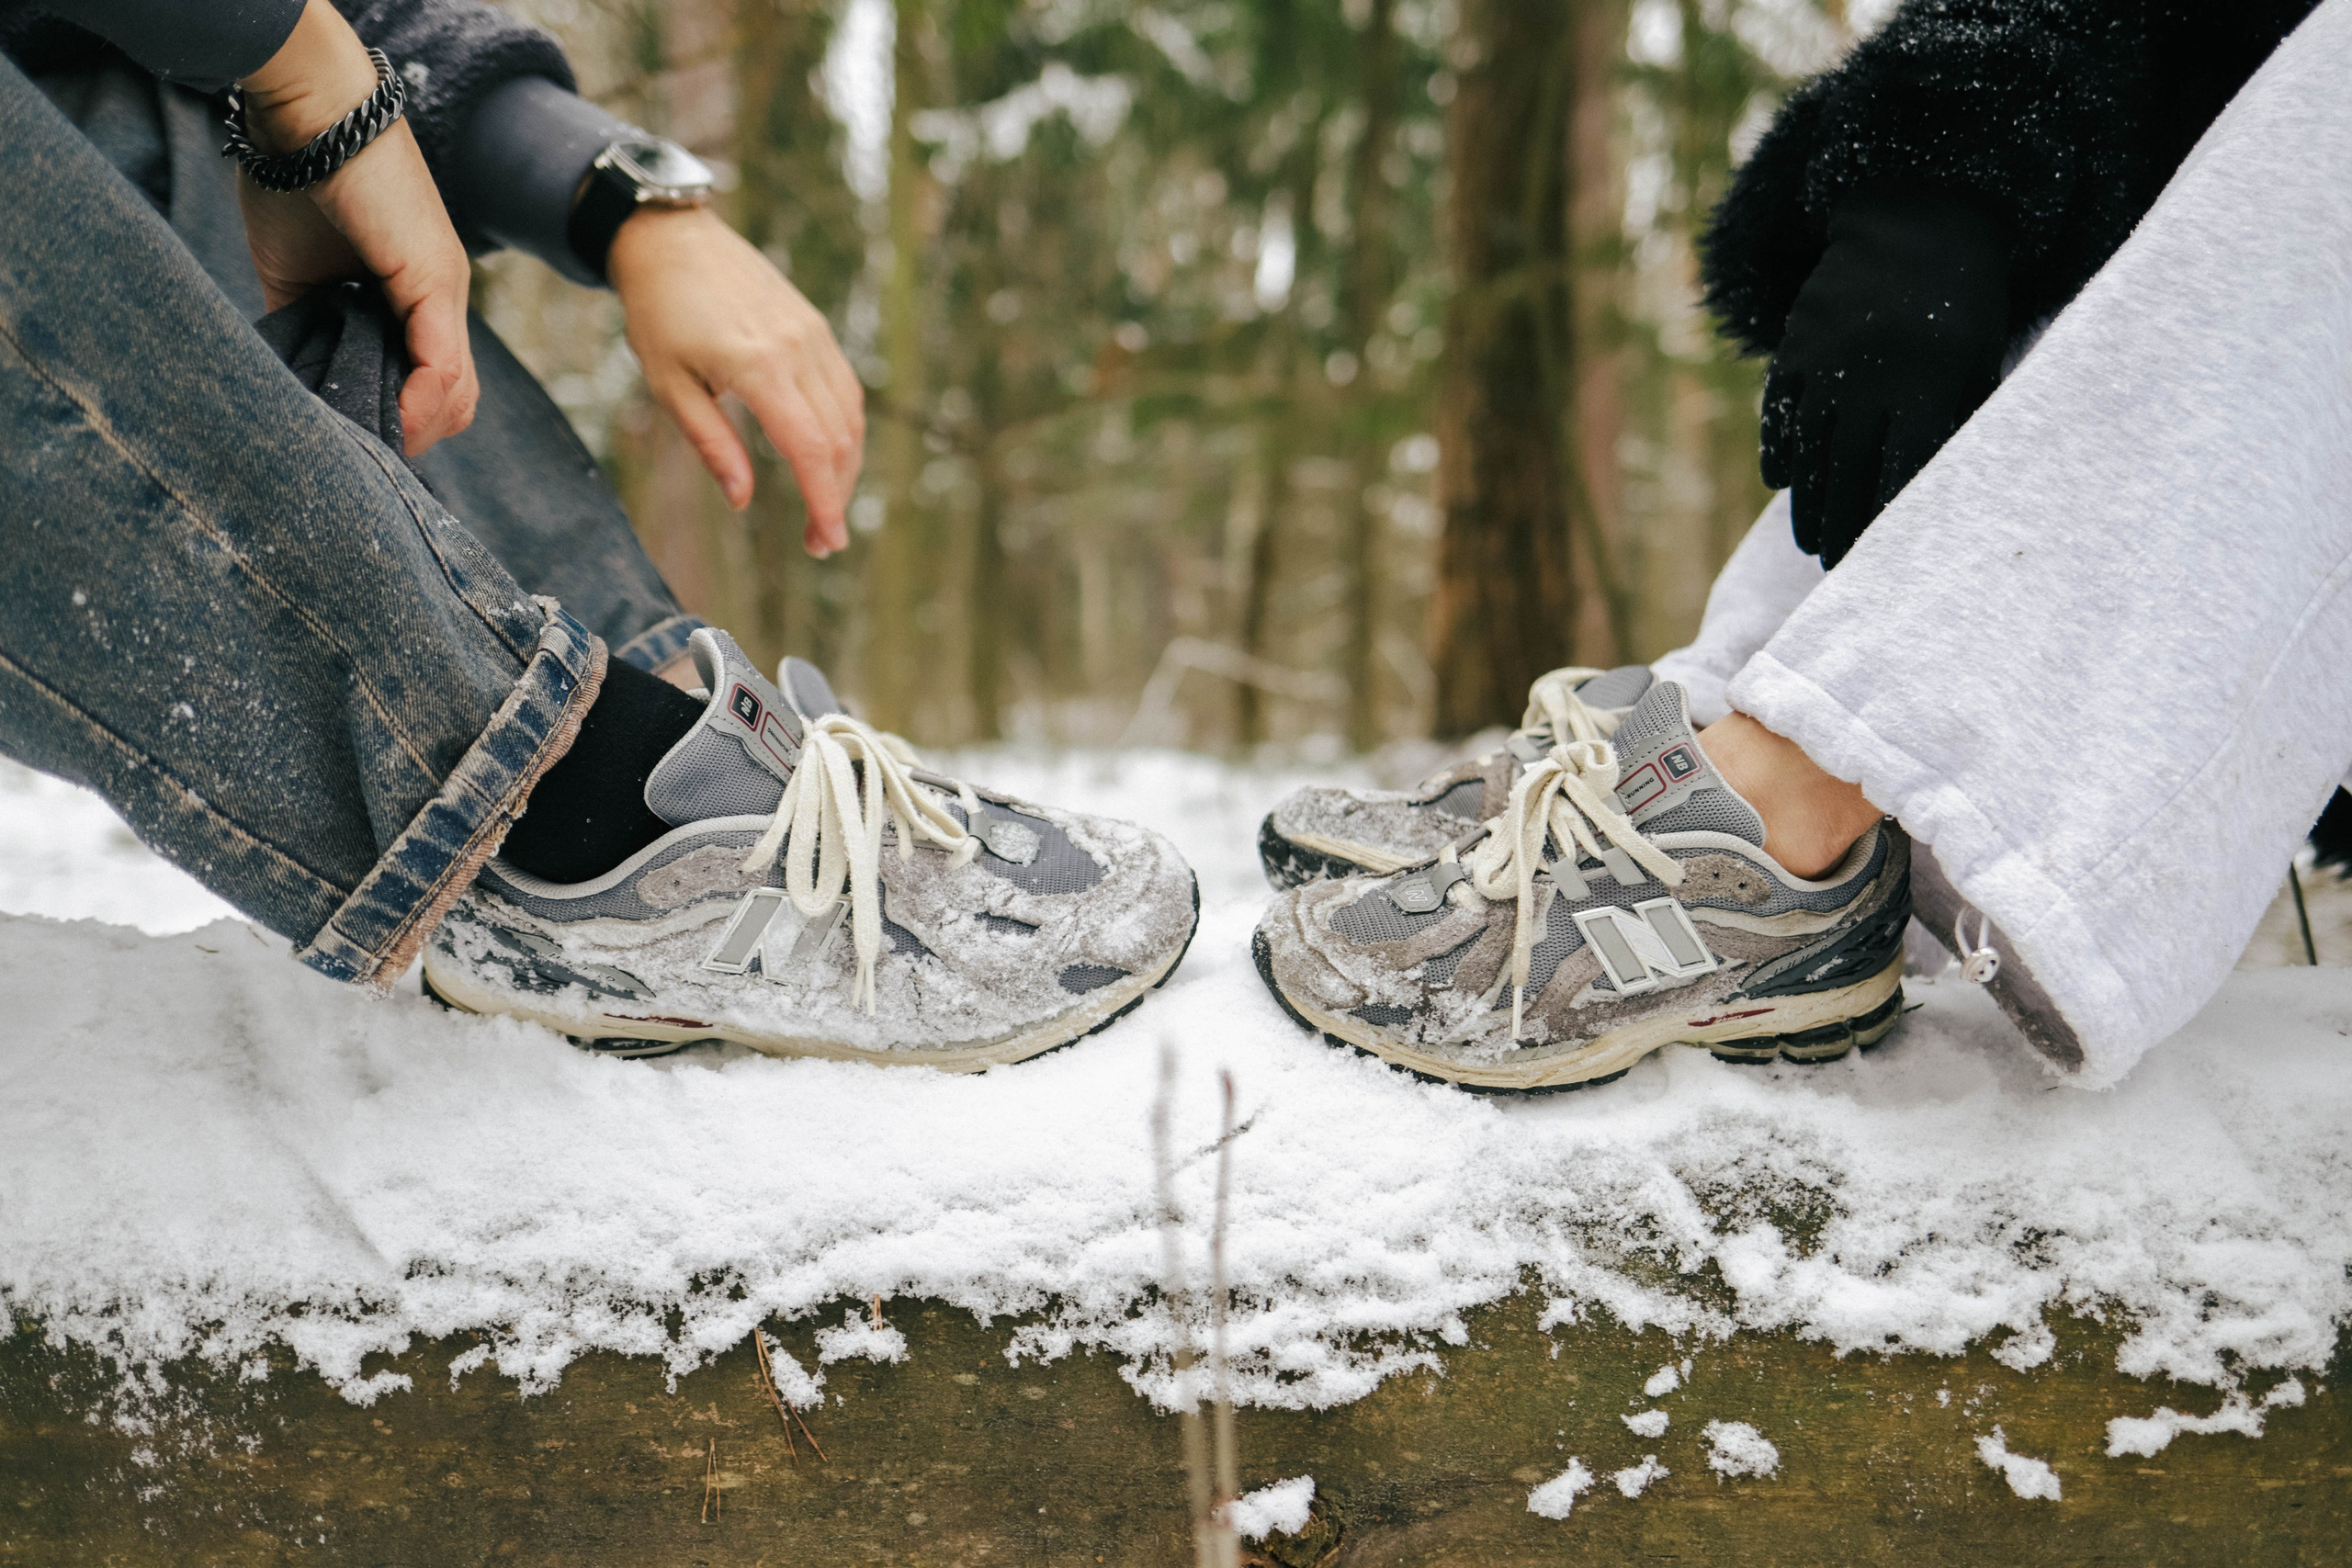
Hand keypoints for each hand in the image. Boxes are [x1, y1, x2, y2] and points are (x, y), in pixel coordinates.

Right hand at [235, 0, 476, 453]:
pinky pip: (443, 365)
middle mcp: (442, 297)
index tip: (352, 440)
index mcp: (414, 297)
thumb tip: (296, 377)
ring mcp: (445, 289)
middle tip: (357, 450)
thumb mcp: (298, 274)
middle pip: (453, 402)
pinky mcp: (435, 279)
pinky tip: (388, 420)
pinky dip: (419, 403)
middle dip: (407, 436)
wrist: (306, 116)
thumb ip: (309, 325)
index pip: (431, 385)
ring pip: (455, 394)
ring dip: (410, 429)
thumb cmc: (295, 180)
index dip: (398, 421)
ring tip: (364, 442)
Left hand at [607, 206, 865, 556]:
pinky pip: (844, 388)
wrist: (671, 239)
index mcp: (758, 367)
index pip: (810, 450)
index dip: (824, 504)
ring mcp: (812, 334)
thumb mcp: (668, 386)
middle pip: (840, 439)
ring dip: (845, 468)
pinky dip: (843, 430)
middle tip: (820, 541)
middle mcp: (797, 349)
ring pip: (851, 416)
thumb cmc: (658, 312)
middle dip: (836, 497)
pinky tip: (826, 455)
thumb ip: (712, 444)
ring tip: (824, 504)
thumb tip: (743, 500)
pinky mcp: (814, 326)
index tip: (827, 543)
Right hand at [1762, 183, 2010, 565]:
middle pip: (1849, 474)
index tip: (1879, 564)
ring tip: (1810, 541)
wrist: (1918, 218)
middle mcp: (1871, 377)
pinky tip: (1784, 483)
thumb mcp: (1979, 359)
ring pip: (1810, 451)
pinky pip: (1780, 412)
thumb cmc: (1966, 302)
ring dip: (1808, 504)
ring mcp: (1826, 361)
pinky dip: (1781, 451)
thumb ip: (1958, 422)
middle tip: (1836, 570)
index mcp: (1928, 382)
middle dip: (1841, 528)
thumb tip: (1938, 495)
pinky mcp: (1796, 346)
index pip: (1901, 475)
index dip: (1886, 525)